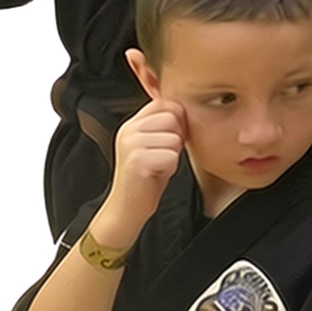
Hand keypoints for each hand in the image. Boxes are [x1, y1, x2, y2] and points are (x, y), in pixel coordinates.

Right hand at [95, 97, 184, 244]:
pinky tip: (156, 173)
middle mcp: (129, 130)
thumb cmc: (146, 177)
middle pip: (172, 118)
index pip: (164, 104)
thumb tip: (184, 111)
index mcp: (132, 124)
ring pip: (174, 139)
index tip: (170, 139)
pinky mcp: (137, 160)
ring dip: (173, 156)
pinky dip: (170, 168)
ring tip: (158, 165)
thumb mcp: (153, 145)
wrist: (128, 206)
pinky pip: (171, 157)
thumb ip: (163, 126)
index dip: (177, 120)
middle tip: (162, 156)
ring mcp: (131, 144)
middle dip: (176, 139)